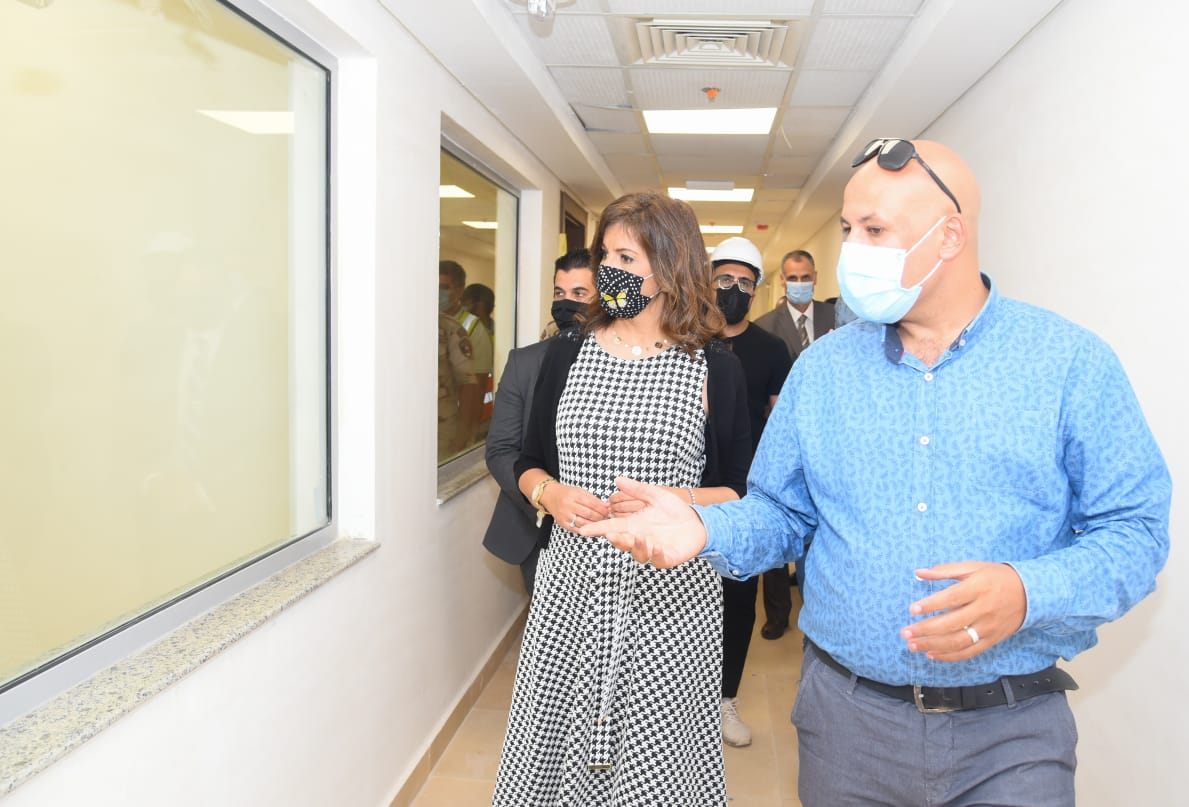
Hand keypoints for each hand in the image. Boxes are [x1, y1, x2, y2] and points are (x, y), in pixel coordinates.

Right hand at [540, 482, 610, 532]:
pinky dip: (586, 529)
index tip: (609, 511)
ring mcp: (565, 516)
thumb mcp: (579, 491)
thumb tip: (606, 507)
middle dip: (600, 517)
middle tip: (607, 518)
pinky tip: (592, 528)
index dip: (602, 508)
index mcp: (574, 495)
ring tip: (601, 524)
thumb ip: (593, 498)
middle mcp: (568, 505)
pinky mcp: (563, 524)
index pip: (592, 503)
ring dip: (595, 524)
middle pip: (588, 514)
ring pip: (583, 523)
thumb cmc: (567, 493)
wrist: (550, 496)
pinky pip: (577, 529)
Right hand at [579, 477, 706, 566]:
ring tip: (641, 538)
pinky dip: (655, 555)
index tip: (584, 530)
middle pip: (623, 544)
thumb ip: (637, 490)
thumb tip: (618, 479)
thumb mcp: (655, 495)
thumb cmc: (674, 510)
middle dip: (617, 541)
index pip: (612, 528)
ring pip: (639, 555)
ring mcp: (653, 549)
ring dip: (637, 548)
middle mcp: (640, 539)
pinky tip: (655, 547)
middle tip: (612, 534)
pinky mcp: (667, 557)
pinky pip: (658, 560)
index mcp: (634, 525)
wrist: (697, 522)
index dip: (598, 529)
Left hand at [900, 562, 1025, 661]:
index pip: (951, 598)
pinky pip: (969, 652)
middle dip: (926, 630)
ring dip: (933, 646)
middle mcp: (984, 610)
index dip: (931, 605)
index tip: (912, 609)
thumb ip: (945, 570)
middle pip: (952, 623)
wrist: (1031, 593)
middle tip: (905, 633)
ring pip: (958, 641)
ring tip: (913, 646)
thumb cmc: (997, 577)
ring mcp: (988, 627)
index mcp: (978, 588)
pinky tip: (932, 655)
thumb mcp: (973, 567)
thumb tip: (918, 572)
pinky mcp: (992, 640)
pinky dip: (950, 656)